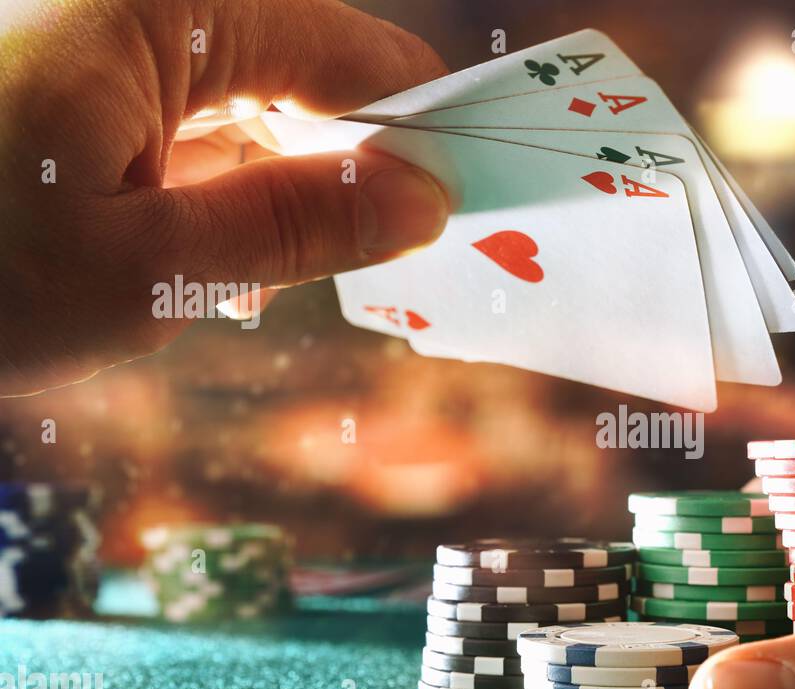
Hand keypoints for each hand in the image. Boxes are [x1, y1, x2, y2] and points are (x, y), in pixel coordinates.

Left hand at [0, 0, 449, 394]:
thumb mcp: (148, 268)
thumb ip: (298, 225)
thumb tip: (424, 199)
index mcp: (149, 6)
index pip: (345, 50)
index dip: (417, 129)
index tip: (469, 202)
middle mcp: (122, 1)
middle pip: (294, 73)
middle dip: (335, 173)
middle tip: (364, 265)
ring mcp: (87, 36)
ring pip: (235, 103)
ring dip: (263, 195)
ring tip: (247, 290)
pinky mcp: (61, 79)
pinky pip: (171, 119)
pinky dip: (199, 189)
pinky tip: (195, 262)